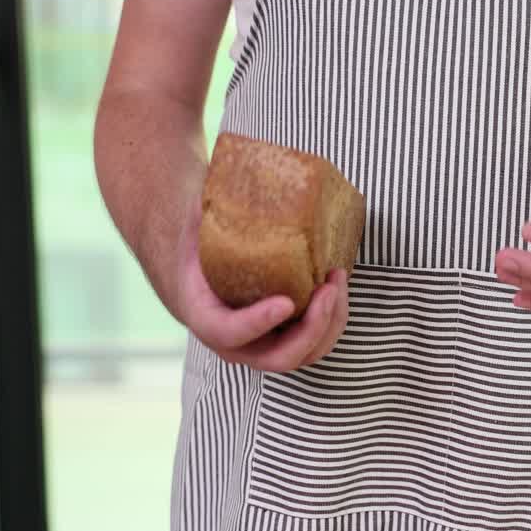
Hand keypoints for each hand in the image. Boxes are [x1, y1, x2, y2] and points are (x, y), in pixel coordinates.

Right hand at [173, 198, 349, 369]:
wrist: (192, 258)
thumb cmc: (195, 238)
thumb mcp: (194, 222)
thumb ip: (207, 207)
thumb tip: (232, 172)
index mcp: (204, 316)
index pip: (228, 333)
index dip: (257, 323)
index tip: (286, 302)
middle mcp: (233, 343)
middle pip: (278, 358)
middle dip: (312, 327)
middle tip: (328, 286)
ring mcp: (261, 344)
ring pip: (303, 355)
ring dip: (330, 323)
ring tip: (338, 279)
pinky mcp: (282, 337)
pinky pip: (313, 342)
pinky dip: (331, 319)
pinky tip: (336, 283)